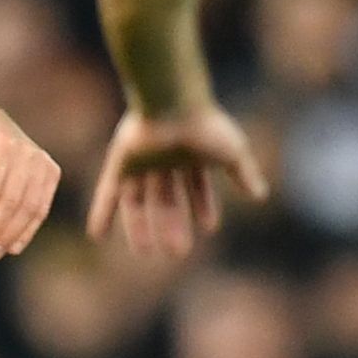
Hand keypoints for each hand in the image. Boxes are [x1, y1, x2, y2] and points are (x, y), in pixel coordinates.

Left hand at [83, 101, 270, 258]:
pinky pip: (108, 191)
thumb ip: (244, 173)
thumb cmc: (205, 126)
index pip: (197, 186)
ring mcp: (141, 161)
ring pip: (138, 200)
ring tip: (145, 253)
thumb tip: (260, 195)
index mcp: (191, 154)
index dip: (203, 205)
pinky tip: (97, 235)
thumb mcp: (232, 152)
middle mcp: (165, 158)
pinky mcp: (120, 161)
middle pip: (167, 199)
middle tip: (177, 252)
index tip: (209, 228)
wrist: (172, 104)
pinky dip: (102, 212)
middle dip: (172, 225)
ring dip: (140, 227)